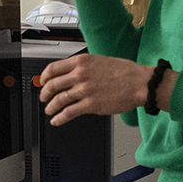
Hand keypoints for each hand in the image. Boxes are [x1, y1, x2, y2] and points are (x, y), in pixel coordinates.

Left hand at [35, 54, 160, 124]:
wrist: (140, 83)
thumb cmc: (124, 72)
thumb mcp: (99, 61)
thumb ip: (83, 67)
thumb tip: (69, 74)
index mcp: (81, 62)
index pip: (53, 68)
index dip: (44, 77)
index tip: (43, 82)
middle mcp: (80, 75)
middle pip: (52, 85)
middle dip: (45, 93)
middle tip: (43, 98)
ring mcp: (84, 90)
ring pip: (59, 100)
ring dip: (51, 107)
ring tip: (49, 110)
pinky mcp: (90, 105)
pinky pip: (69, 112)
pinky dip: (59, 118)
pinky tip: (57, 120)